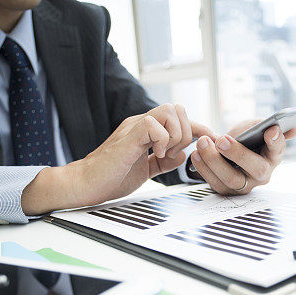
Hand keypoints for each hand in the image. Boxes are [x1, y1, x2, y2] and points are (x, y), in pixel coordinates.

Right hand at [22, 104, 213, 213]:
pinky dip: (163, 140)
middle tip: (173, 154)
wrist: (85, 184)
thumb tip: (181, 156)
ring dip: (176, 135)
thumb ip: (162, 163)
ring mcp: (135, 127)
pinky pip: (154, 124)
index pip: (179, 119)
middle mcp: (142, 124)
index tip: (210, 140)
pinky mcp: (128, 136)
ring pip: (169, 110)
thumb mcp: (144, 170)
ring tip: (164, 154)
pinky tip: (155, 155)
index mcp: (146, 130)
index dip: (198, 128)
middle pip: (178, 108)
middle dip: (186, 132)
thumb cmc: (110, 178)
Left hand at [189, 119, 295, 194]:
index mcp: (273, 155)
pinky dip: (203, 168)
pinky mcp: (227, 191)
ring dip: (214, 160)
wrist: (226, 152)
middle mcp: (262, 174)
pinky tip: (195, 154)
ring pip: (232, 178)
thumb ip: (266, 125)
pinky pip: (215, 183)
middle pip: (255, 168)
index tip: (270, 130)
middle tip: (222, 140)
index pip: (278, 148)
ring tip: (203, 143)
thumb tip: (294, 129)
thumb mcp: (254, 128)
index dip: (276, 141)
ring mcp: (245, 185)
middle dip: (238, 153)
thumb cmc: (244, 139)